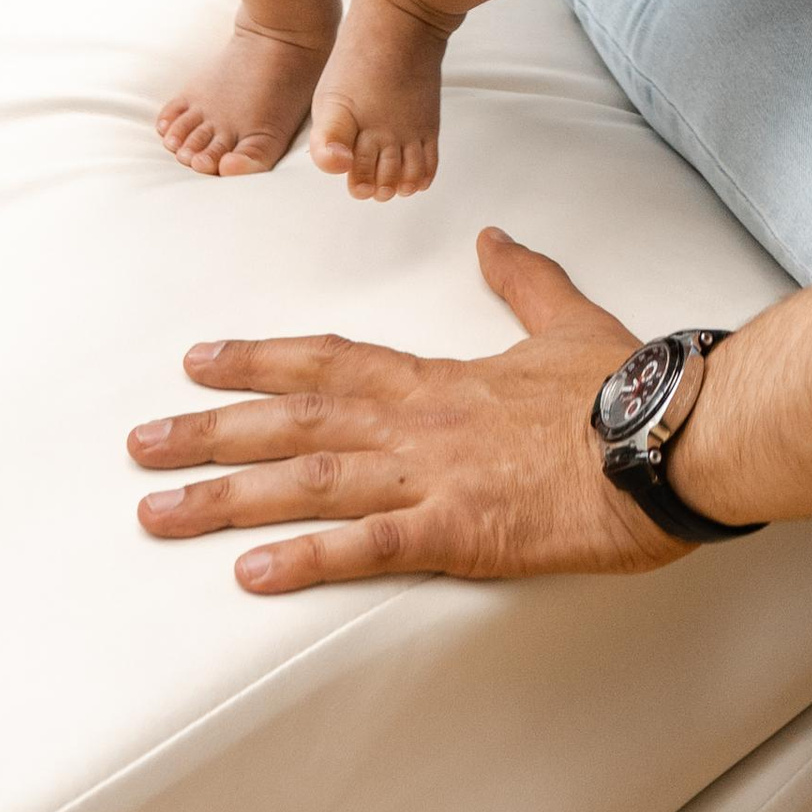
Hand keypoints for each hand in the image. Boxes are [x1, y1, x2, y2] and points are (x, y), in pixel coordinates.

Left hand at [129, 227, 682, 589]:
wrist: (672, 435)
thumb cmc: (626, 386)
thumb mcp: (569, 319)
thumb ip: (524, 280)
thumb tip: (494, 237)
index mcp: (439, 379)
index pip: (329, 363)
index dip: (259, 363)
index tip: (198, 363)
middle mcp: (418, 422)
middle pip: (294, 423)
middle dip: (210, 433)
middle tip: (138, 444)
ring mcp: (434, 476)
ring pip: (311, 483)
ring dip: (228, 498)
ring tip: (157, 513)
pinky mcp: (461, 530)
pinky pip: (370, 547)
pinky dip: (309, 559)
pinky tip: (253, 574)